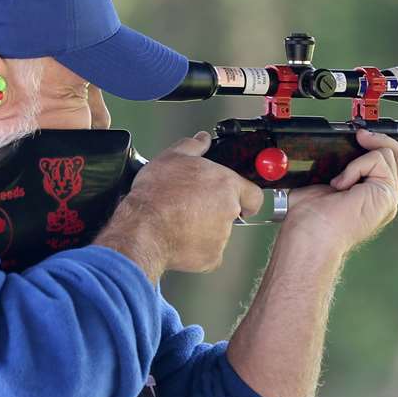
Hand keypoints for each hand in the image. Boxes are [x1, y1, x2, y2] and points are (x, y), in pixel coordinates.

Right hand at [95, 131, 262, 280]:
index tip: (239, 201)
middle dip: (215, 211)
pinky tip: (179, 239)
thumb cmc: (157, 194)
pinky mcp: (212, 257)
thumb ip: (192, 146)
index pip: (253, 194)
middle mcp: (229, 211)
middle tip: (192, 208)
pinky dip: (196, 249)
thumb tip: (202, 139)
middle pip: (232, 213)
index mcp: (226, 185)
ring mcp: (222, 237)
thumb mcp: (171, 157)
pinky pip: (208, 254)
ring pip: (218, 234)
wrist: (144, 227)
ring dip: (204, 229)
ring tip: (179, 221)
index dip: (246, 198)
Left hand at [283, 128, 397, 256]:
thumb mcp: (324, 185)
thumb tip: (337, 148)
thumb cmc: (310, 220)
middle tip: (360, 137)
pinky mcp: (386, 193)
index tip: (359, 138)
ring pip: (390, 155)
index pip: (392, 166)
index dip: (380, 146)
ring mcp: (388, 198)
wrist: (311, 235)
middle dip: (383, 140)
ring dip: (361, 158)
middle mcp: (384, 199)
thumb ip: (341, 169)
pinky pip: (379, 159)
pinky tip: (342, 183)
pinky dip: (357, 165)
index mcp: (371, 199)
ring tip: (342, 177)